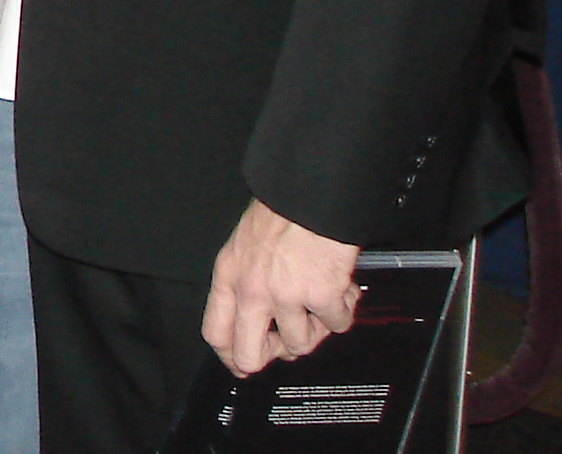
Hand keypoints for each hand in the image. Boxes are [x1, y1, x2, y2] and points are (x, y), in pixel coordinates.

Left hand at [203, 198, 361, 375]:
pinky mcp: (320, 297)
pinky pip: (338, 324)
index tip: (244, 366)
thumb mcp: (245, 247)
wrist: (312, 194)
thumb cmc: (283, 214)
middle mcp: (251, 291)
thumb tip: (259, 324)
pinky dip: (344, 309)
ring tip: (321, 297)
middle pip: (250, 356)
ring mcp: (285, 297)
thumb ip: (246, 283)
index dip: (231, 357)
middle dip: (274, 356)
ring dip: (317, 326)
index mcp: (228, 276)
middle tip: (290, 342)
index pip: (216, 333)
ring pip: (301, 344)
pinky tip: (342, 287)